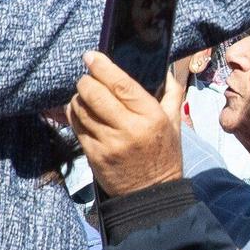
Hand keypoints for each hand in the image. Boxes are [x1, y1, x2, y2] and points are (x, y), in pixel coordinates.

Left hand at [68, 52, 185, 194]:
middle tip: (87, 78)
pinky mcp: (94, 155)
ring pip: (80, 109)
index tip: (91, 56)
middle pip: (94, 93)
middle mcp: (128, 128)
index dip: (102, 67)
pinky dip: (75, 115)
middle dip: (85, 81)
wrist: (151, 194)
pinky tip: (81, 113)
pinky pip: (76, 127)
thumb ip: (172, 92)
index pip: (121, 84)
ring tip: (85, 96)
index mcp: (151, 116)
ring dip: (79, 98)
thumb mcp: (174, 122)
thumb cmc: (164, 154)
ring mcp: (108, 143)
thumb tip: (170, 66)